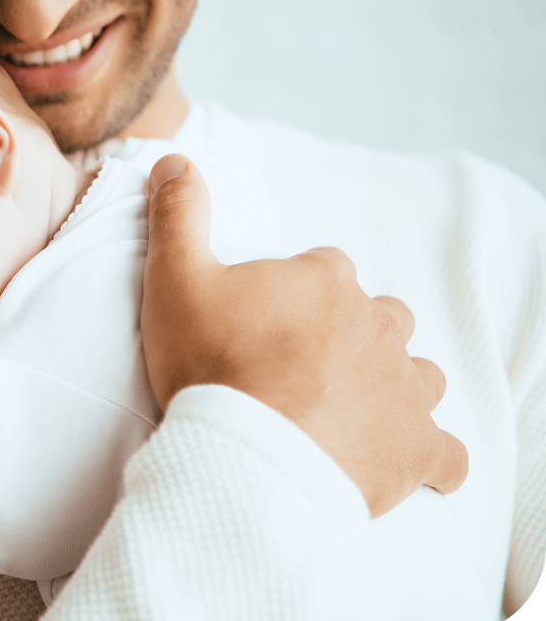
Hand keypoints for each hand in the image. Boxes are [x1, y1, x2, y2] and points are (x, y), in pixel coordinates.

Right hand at [141, 154, 467, 516]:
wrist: (243, 458)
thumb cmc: (210, 366)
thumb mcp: (175, 280)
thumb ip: (178, 215)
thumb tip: (176, 160)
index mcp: (326, 280)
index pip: (324, 271)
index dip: (293, 297)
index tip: (261, 327)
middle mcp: (377, 325)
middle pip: (375, 318)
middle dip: (347, 337)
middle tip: (296, 370)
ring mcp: (403, 388)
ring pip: (414, 376)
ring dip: (388, 388)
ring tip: (342, 413)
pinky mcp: (416, 450)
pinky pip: (444, 454)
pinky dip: (427, 456)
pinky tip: (399, 460)